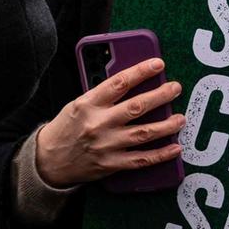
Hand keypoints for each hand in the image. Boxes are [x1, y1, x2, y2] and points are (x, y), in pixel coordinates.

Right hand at [32, 58, 184, 187]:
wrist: (48, 161)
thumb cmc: (65, 128)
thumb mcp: (77, 104)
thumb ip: (101, 95)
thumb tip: (131, 83)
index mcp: (88, 104)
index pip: (119, 82)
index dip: (141, 71)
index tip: (158, 64)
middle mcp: (98, 123)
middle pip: (136, 107)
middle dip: (160, 95)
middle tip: (175, 88)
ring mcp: (106, 145)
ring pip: (144, 133)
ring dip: (166, 125)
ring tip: (180, 118)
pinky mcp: (112, 164)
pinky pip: (141, 159)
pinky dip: (161, 154)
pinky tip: (175, 148)